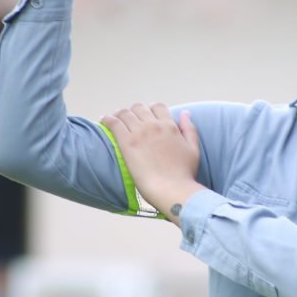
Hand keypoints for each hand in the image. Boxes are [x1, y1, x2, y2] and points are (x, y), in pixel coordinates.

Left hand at [100, 103, 203, 223]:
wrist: (172, 189)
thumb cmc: (184, 174)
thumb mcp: (193, 149)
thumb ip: (189, 129)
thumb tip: (185, 112)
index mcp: (170, 126)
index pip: (157, 107)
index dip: (150, 110)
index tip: (145, 118)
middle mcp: (154, 125)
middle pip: (139, 108)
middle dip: (133, 112)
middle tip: (128, 121)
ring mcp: (140, 133)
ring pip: (124, 113)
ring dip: (118, 114)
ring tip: (113, 120)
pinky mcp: (127, 142)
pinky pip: (113, 123)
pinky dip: (107, 119)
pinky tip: (103, 121)